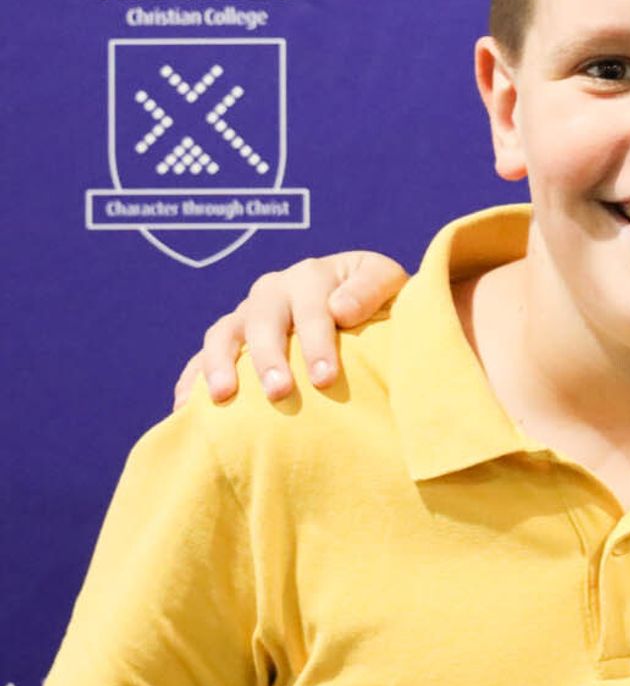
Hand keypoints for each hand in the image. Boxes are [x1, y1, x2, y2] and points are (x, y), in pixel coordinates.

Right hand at [172, 251, 410, 407]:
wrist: (360, 305)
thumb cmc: (378, 301)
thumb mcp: (389, 283)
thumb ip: (371, 290)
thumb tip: (341, 310)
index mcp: (313, 275)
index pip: (313, 308)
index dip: (317, 342)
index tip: (325, 379)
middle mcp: (274, 290)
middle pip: (263, 320)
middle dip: (270, 357)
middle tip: (280, 392)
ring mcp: (247, 314)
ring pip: (224, 334)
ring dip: (220, 364)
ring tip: (222, 398)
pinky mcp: (230, 338)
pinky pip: (201, 357)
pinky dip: (190, 380)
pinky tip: (184, 410)